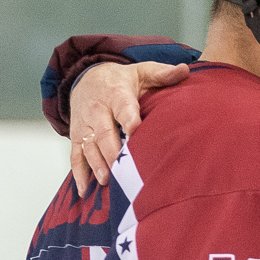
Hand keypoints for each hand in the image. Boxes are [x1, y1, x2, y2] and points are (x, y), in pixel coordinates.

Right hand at [70, 60, 188, 194]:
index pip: (124, 108)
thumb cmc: (121, 80)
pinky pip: (75, 156)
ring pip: (89, 147)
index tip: (136, 132)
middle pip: (104, 134)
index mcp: (116, 94)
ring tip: (106, 181)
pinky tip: (84, 191)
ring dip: (96, 165)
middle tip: (122, 169)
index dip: (130, 120)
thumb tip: (185, 69)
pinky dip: (78, 174)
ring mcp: (85, 126)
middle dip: (112, 152)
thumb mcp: (142, 72)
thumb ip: (163, 74)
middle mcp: (97, 111)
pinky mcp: (77, 137)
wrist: (86, 78)